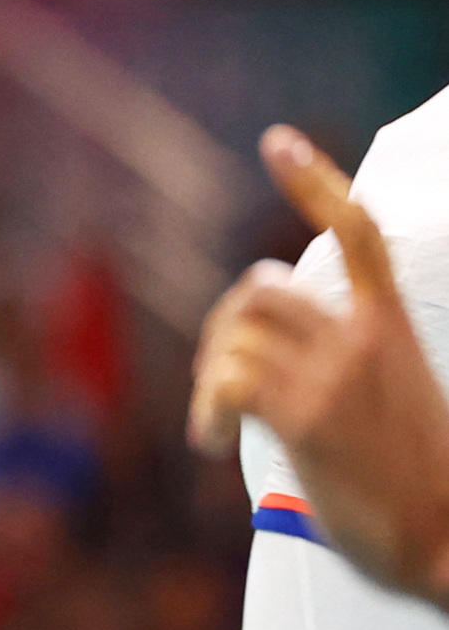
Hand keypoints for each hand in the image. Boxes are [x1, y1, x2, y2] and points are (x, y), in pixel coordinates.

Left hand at [189, 126, 448, 601]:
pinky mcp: (307, 417)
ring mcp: (336, 375)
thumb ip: (348, 371)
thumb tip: (274, 380)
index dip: (315, 182)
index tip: (277, 141)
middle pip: (260, 289)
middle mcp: (364, 340)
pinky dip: (206, 411)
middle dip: (224, 326)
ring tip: (218, 421)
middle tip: (221, 380)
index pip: (357, 232)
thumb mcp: (394, 404)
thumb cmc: (422, 488)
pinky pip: (227, 383)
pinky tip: (213, 442)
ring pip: (235, 334)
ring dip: (210, 375)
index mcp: (393, 329)